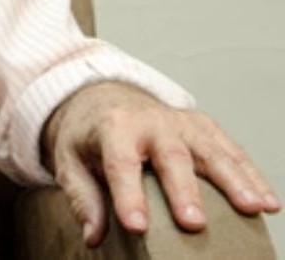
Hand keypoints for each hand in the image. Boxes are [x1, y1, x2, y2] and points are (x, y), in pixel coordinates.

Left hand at [41, 81, 278, 246]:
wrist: (102, 97)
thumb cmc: (88, 136)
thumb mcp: (70, 161)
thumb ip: (82, 198)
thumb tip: (93, 236)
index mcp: (113, 128)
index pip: (120, 163)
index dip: (127, 195)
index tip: (135, 226)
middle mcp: (151, 122)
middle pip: (171, 156)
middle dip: (184, 190)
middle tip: (194, 223)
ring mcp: (181, 122)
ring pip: (211, 151)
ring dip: (234, 181)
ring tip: (254, 209)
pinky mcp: (203, 127)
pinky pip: (231, 151)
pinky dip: (252, 175)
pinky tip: (269, 203)